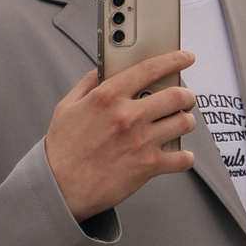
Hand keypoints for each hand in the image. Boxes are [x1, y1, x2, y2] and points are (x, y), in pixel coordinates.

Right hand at [44, 53, 198, 220]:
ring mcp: (140, 141)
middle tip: (185, 97)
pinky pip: (182, 158)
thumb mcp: (66, 107)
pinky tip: (180, 155)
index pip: (150, 69)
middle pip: (176, 95)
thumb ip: (87, 84)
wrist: (59, 188)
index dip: (174, 59)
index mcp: (108, 97)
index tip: (185, 57)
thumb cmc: (61, 150)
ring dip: (186, 121)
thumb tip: (102, 69)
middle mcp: (127, 116)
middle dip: (186, 95)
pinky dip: (185, 157)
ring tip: (180, 123)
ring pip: (184, 123)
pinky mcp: (148, 166)